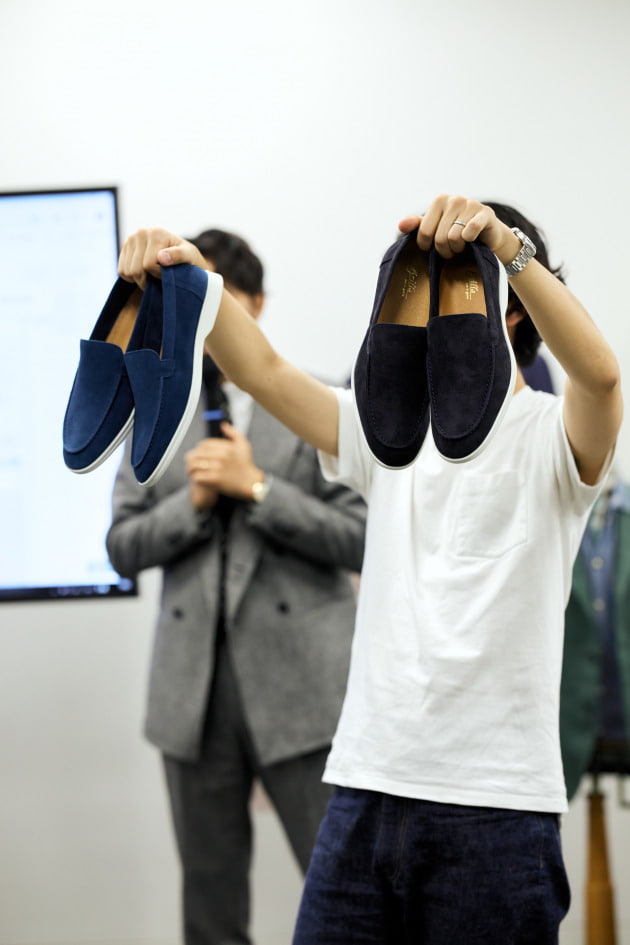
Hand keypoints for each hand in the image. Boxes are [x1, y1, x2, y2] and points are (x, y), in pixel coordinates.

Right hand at [117, 227, 209, 288]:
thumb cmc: (188, 258)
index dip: (158, 275)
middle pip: (135, 270)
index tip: (168, 274)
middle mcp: (140, 232)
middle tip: (159, 277)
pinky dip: (132, 278)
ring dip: (140, 279)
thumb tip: (161, 257)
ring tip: (153, 275)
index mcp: (156, 233)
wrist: (182, 256)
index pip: (148, 265)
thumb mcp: (189, 256)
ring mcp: (130, 239)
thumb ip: (179, 255)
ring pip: (127, 272)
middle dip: (148, 279)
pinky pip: (122, 271)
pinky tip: (144, 273)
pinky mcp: (125, 248)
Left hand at [185, 424, 263, 505]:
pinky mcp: (214, 479)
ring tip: (191, 471)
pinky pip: (197, 476)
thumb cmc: (246, 464)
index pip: (203, 444)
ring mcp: (217, 468)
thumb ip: (233, 432)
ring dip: (190, 468)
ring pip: (194, 465)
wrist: (251, 483)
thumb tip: (223, 425)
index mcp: (225, 447)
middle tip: (190, 463)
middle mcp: (221, 456)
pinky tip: (197, 478)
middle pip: (196, 453)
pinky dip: (195, 477)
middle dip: (191, 458)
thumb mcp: (244, 445)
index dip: (199, 449)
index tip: (200, 454)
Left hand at [398, 194, 520, 262]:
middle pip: (439, 238)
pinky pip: (470, 231)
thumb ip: (417, 226)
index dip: (427, 246)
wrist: (487, 236)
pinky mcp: (485, 213)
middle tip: (451, 250)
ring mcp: (470, 204)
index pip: (423, 232)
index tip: (434, 248)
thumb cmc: (457, 233)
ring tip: (461, 247)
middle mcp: (454, 199)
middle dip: (444, 251)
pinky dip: (470, 241)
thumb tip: (400, 225)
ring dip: (457, 249)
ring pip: (454, 238)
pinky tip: (472, 241)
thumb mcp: (435, 229)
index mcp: (439, 200)